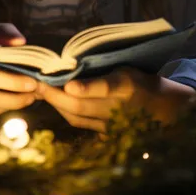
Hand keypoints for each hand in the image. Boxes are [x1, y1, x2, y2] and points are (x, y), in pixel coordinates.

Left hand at [37, 67, 195, 132]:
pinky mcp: (105, 132)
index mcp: (125, 86)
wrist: (158, 107)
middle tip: (37, 84)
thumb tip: (72, 62)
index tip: (69, 85)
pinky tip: (54, 102)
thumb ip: (102, 67)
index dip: (86, 88)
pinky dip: (64, 112)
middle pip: (82, 105)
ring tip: (40, 91)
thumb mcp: (125, 66)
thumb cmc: (137, 78)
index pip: (105, 87)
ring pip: (77, 116)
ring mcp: (110, 123)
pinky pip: (80, 123)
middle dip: (56, 96)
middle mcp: (117, 107)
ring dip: (56, 104)